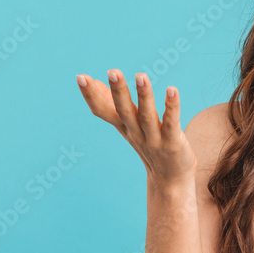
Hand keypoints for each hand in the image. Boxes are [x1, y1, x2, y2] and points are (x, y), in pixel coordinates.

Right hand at [76, 70, 196, 185]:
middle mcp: (136, 133)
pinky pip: (172, 123)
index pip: (103, 111)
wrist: (170, 181)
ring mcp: (154, 139)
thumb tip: (96, 82)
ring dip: (144, 95)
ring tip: (141, 75)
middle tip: (113, 71)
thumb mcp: (128, 126)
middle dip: (118, 91)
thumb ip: (113, 105)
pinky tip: (172, 90)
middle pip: (124, 111)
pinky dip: (172, 107)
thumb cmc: (149, 147)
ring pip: (146, 115)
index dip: (91, 96)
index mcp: (124, 127)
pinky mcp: (173, 143)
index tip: (80, 76)